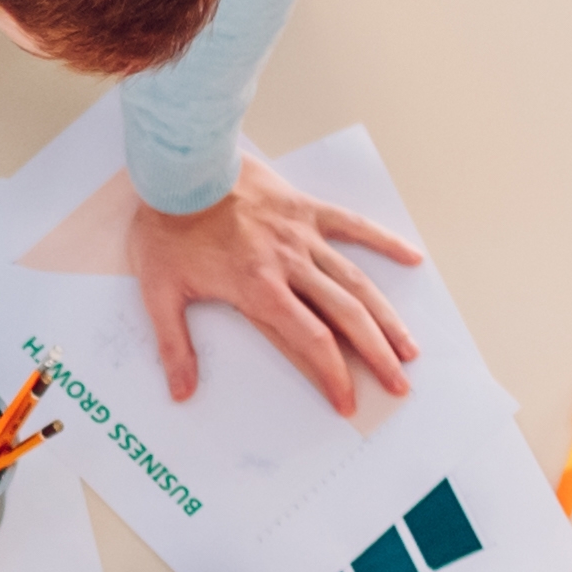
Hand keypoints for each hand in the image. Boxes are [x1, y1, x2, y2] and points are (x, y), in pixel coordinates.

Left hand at [126, 163, 422, 414]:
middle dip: (376, 355)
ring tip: (409, 346)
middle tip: (398, 384)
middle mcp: (290, 265)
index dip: (334, 375)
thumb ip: (174, 346)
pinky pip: (352, 225)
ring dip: (386, 316)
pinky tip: (411, 257)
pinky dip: (383, 240)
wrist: (179, 171)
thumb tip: (181, 391)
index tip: (347, 401)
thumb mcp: (159, 293)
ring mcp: (302, 236)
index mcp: (259, 289)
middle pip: (347, 316)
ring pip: (356, 281)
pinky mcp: (305, 209)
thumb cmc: (167, 229)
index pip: (312, 341)